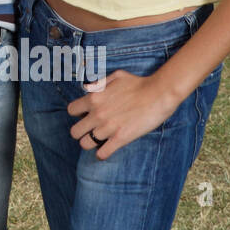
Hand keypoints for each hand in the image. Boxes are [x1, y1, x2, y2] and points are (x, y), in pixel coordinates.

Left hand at [66, 69, 180, 158]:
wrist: (158, 94)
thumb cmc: (139, 83)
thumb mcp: (115, 76)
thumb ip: (99, 83)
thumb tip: (88, 89)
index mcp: (93, 98)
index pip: (71, 111)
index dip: (77, 114)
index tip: (85, 115)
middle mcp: (97, 114)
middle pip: (74, 132)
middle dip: (80, 132)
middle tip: (90, 131)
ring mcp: (108, 128)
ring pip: (85, 144)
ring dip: (90, 143)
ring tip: (98, 141)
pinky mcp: (120, 139)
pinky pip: (102, 153)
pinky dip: (102, 154)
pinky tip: (106, 150)